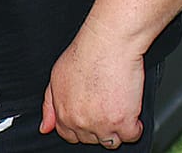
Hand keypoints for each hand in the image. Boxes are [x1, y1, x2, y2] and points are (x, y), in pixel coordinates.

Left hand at [40, 25, 144, 147]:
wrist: (109, 40)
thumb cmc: (87, 51)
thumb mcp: (57, 75)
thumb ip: (49, 105)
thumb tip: (45, 127)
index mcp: (64, 112)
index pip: (70, 135)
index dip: (83, 126)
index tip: (93, 117)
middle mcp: (80, 121)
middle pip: (91, 139)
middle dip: (100, 126)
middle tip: (109, 107)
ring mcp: (101, 124)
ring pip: (111, 141)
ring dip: (118, 130)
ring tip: (123, 111)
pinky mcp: (122, 121)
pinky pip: (131, 136)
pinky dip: (136, 127)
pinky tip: (134, 114)